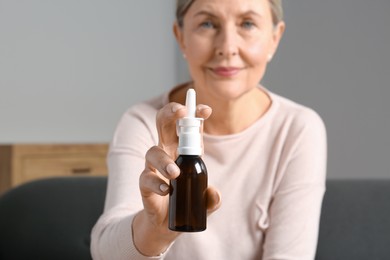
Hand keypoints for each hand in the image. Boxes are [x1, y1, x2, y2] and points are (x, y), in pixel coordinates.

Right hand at [133, 102, 220, 255]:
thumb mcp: (204, 199)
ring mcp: (154, 167)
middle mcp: (168, 152)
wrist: (166, 222)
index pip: (188, 126)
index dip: (196, 114)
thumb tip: (215, 194)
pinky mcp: (145, 183)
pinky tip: (167, 190)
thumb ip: (212, 197)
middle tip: (180, 112)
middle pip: (164, 125)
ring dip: (164, 159)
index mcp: (185, 149)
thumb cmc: (186, 200)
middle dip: (171, 113)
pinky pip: (146, 178)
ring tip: (175, 173)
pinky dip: (156, 183)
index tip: (206, 110)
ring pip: (153, 151)